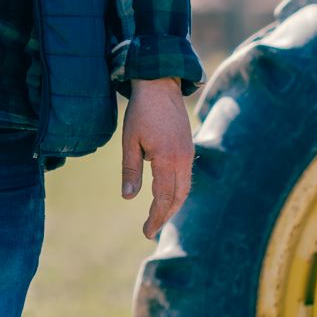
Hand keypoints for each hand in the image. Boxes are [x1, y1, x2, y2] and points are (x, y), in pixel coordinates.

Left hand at [121, 77, 193, 240]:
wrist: (160, 85)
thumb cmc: (141, 112)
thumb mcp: (130, 141)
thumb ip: (130, 170)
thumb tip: (129, 197)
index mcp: (167, 159)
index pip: (163, 197)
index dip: (156, 217)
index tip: (146, 231)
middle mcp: (182, 159)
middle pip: (177, 197)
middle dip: (165, 215)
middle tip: (151, 229)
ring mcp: (188, 153)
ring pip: (184, 188)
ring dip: (173, 205)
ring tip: (159, 217)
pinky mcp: (188, 148)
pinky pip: (185, 176)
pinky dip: (177, 191)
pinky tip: (167, 195)